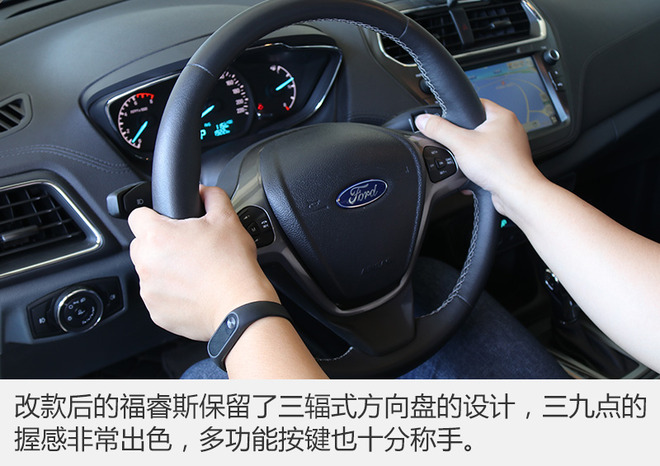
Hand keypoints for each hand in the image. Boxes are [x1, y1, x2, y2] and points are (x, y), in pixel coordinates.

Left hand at [128, 185, 278, 340]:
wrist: (240, 306)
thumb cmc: (232, 266)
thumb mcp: (227, 219)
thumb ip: (212, 196)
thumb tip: (204, 191)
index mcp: (157, 236)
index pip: (137, 215)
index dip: (154, 216)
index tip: (168, 223)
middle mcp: (146, 263)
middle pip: (142, 245)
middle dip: (161, 245)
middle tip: (188, 248)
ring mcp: (149, 290)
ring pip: (150, 272)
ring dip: (166, 270)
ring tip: (195, 272)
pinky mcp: (156, 312)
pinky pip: (158, 297)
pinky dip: (172, 294)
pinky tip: (194, 291)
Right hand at [415, 99, 545, 216]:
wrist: (516, 193)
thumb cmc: (500, 167)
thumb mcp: (460, 144)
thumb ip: (439, 130)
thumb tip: (424, 120)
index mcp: (502, 116)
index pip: (476, 103)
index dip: (459, 111)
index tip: (448, 119)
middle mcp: (509, 129)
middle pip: (476, 126)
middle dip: (463, 139)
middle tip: (457, 146)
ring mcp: (510, 147)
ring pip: (482, 146)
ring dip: (470, 156)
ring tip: (468, 162)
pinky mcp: (508, 163)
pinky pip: (488, 161)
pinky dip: (479, 168)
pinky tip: (474, 174)